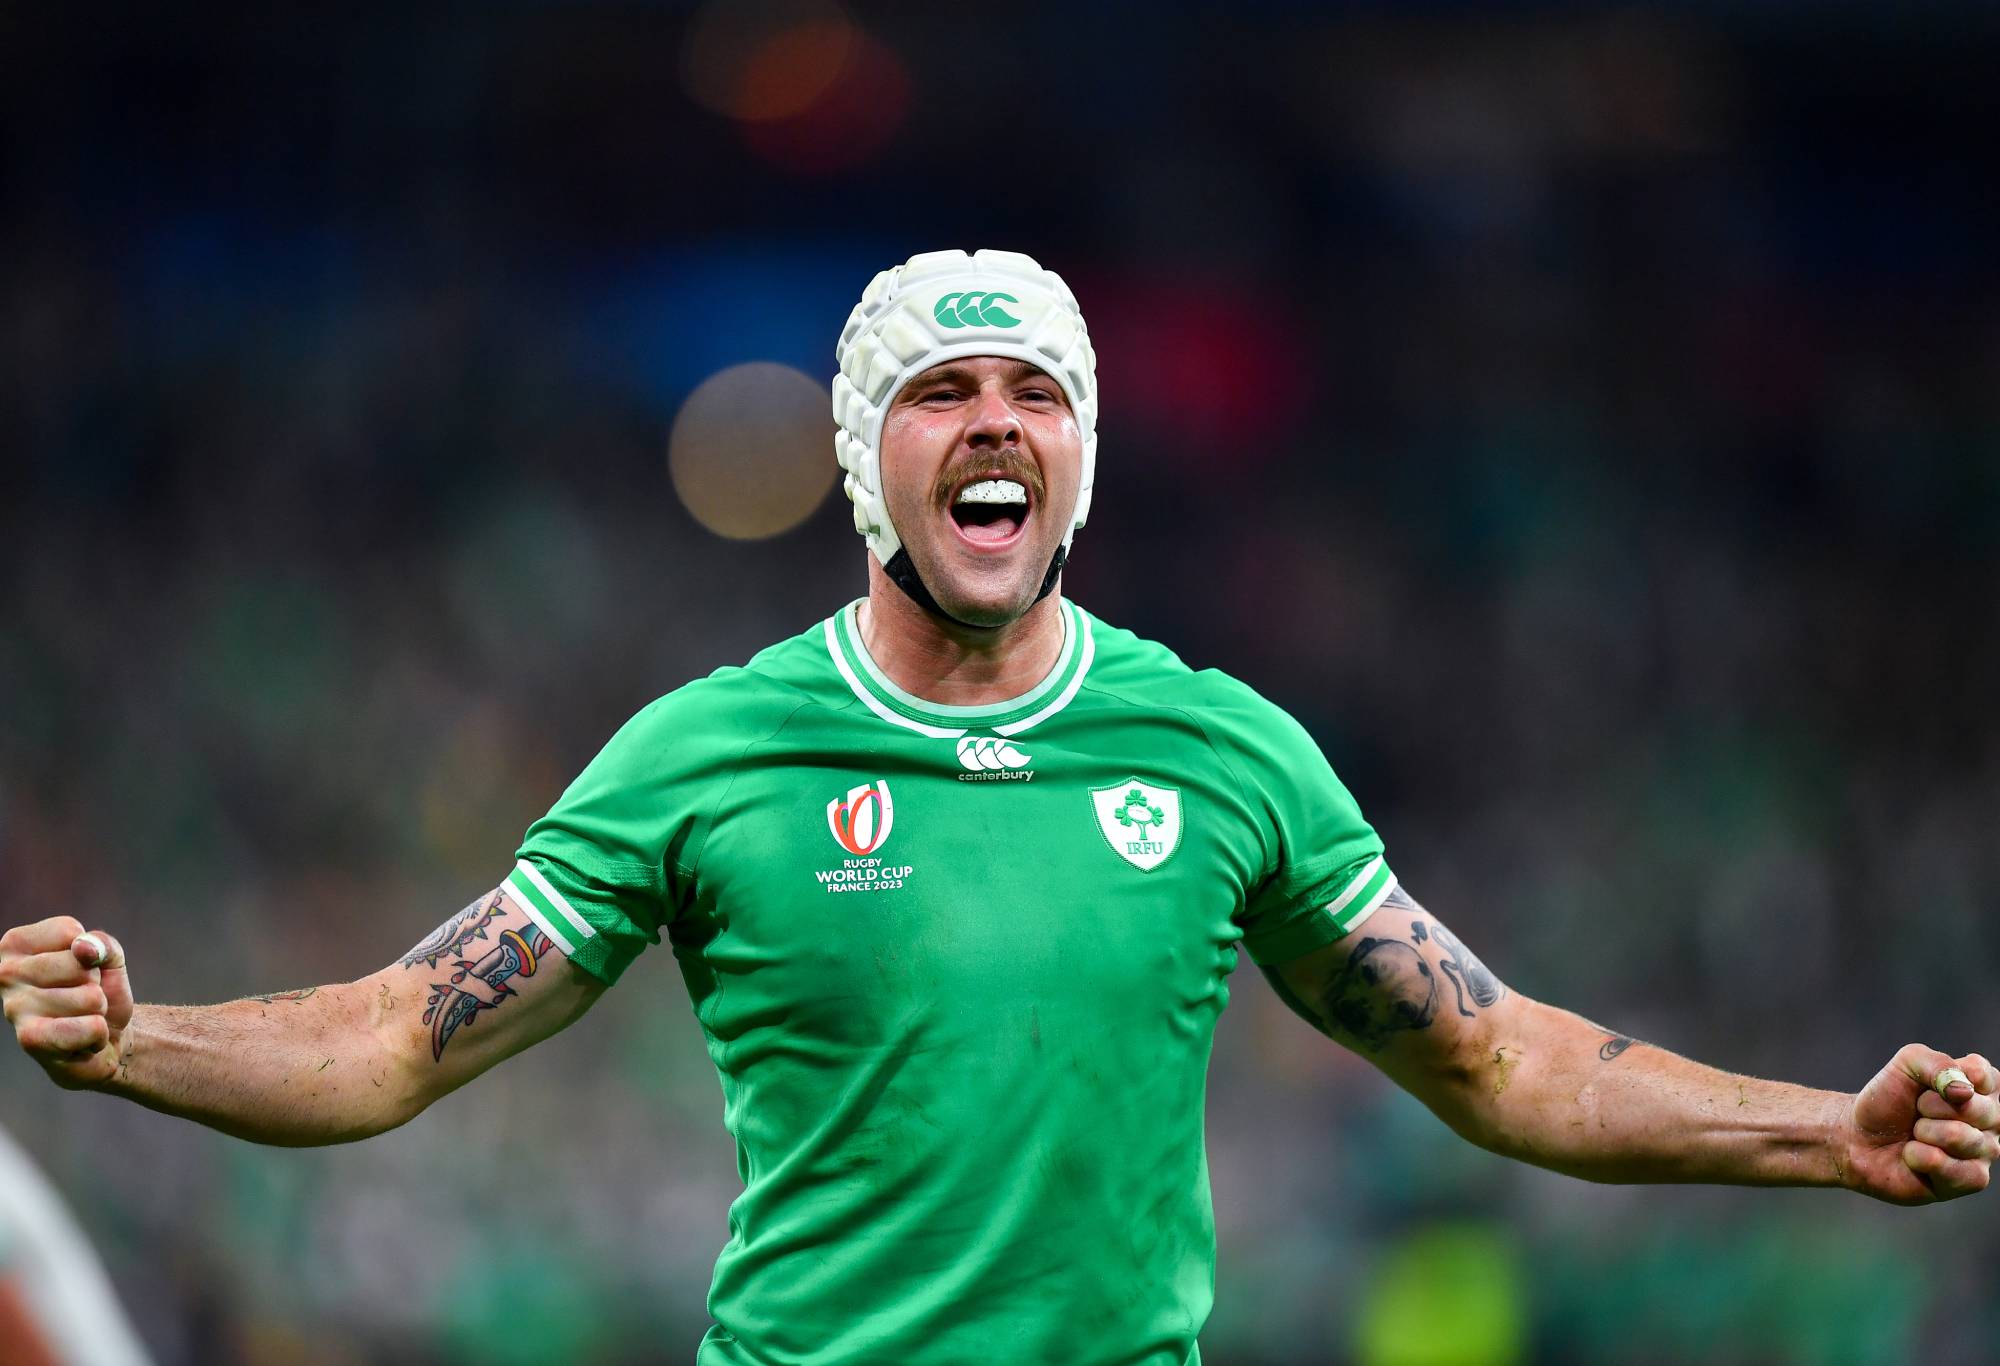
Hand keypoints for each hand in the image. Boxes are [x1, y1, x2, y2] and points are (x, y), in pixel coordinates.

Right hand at [0, 916, 132, 1089]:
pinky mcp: (30, 1039)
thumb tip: (83, 947)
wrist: (105, 1038)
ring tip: (82, 1017)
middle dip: (96, 983)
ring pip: (90, 998)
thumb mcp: (108, 957)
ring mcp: (14, 1007)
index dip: (92, 952)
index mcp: (17, 944)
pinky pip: (90, 1028)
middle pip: (79, 966)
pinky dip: (98, 1034)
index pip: (69, 931)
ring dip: (98, 1010)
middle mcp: (6, 974)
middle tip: (84, 996)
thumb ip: (102, 943)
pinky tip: (82, 1039)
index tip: (83, 967)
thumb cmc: (100, 991)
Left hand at [1841, 1043, 1997, 1203]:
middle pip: (1972, 1107)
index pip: (1982, 1075)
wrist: (1859, 1137)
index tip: (1925, 1086)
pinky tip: (1915, 1156)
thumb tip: (1965, 1091)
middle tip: (1917, 1111)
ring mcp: (1984, 1151)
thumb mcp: (1906, 1064)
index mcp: (1981, 1088)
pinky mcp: (1972, 1179)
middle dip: (1929, 1106)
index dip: (1945, 1077)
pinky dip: (1920, 1158)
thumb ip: (1937, 1063)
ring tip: (1915, 1134)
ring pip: (1960, 1137)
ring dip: (1923, 1132)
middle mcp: (1992, 1120)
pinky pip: (1954, 1169)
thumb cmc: (1887, 1100)